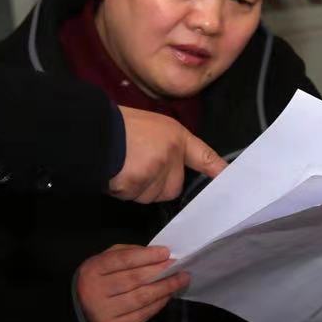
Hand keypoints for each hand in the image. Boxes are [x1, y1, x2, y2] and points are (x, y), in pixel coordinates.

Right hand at [76, 244, 190, 321]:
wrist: (80, 311)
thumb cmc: (99, 280)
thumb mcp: (104, 260)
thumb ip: (126, 253)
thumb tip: (156, 254)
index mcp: (93, 270)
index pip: (123, 260)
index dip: (146, 256)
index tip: (166, 253)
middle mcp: (96, 291)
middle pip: (134, 279)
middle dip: (159, 271)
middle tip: (178, 266)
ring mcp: (105, 313)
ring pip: (140, 298)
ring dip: (164, 288)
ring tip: (180, 280)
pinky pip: (142, 315)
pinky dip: (157, 304)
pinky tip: (167, 295)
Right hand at [109, 107, 225, 202]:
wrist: (94, 129)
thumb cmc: (118, 125)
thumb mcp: (150, 126)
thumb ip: (165, 146)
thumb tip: (165, 165)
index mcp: (175, 136)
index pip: (202, 155)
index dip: (215, 168)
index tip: (227, 178)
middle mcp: (171, 154)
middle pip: (173, 187)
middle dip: (156, 184)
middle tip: (137, 166)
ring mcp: (156, 170)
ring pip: (152, 196)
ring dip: (137, 188)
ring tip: (123, 166)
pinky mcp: (139, 185)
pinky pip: (133, 197)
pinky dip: (123, 190)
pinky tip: (115, 173)